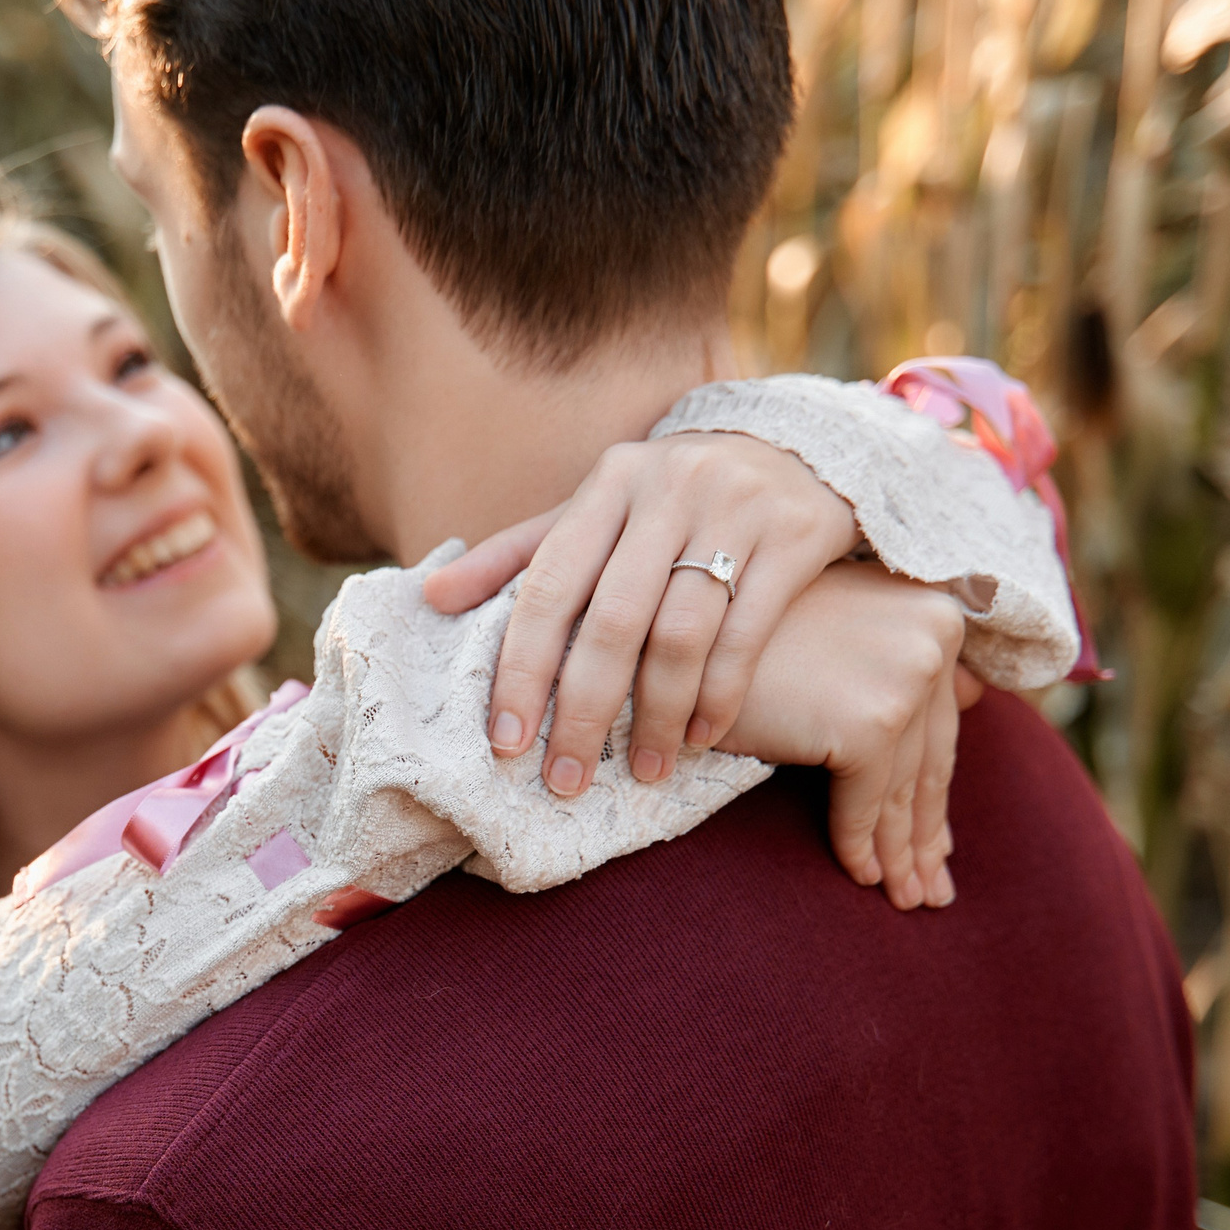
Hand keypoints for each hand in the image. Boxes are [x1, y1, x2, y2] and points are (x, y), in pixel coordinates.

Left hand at [423, 432, 861, 797]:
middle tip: (566, 779)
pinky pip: (747, 633)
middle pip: (613, 619)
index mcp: (608, 483)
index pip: (548, 585)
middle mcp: (668, 488)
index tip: (505, 741)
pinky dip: (720, 695)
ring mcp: (734, 509)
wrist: (799, 450)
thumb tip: (430, 596)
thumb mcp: (597, 512)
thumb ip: (519, 556)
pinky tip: (701, 738)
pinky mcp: (793, 535)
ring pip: (682, 633)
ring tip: (646, 771)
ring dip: (658, 716)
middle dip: (584, 710)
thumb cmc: (671, 501)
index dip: (520, 667)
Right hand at [716, 564, 982, 909]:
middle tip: (929, 885)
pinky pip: (867, 803)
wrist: (669, 639)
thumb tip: (979, 694)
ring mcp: (905, 677)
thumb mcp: (833, 621)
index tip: (933, 836)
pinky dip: (860, 845)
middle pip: (931, 755)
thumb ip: (897, 649)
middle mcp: (933, 635)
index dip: (933, 784)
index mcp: (931, 606)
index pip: (940, 717)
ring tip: (904, 896)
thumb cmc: (739, 633)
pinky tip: (859, 874)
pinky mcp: (870, 722)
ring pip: (904, 787)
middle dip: (925, 829)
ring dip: (901, 852)